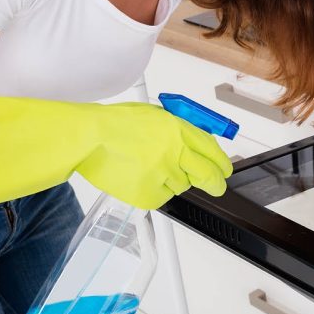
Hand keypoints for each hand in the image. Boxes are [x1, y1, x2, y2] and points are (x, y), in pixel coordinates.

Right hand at [0, 97, 232, 209]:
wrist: (89, 138)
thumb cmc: (117, 124)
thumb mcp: (157, 116)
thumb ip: (180, 131)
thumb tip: (198, 145)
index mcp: (180, 129)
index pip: (212, 151)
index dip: (222, 164)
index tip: (224, 169)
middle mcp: (176, 152)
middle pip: (208, 175)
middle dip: (215, 183)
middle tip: (217, 187)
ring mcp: (163, 174)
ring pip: (181, 186)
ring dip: (173, 181)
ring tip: (149, 168)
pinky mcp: (149, 193)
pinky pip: (162, 198)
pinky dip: (155, 191)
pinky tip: (139, 177)